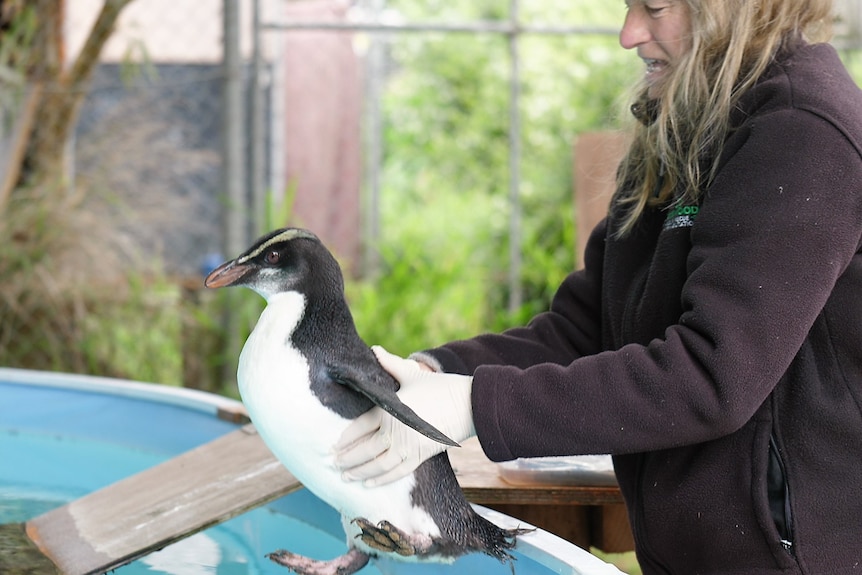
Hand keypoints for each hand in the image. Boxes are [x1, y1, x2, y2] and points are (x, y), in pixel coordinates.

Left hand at [334, 346, 474, 485]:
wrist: (468, 405)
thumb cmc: (439, 387)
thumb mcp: (412, 374)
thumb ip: (391, 364)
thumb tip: (375, 350)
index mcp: (391, 410)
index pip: (360, 426)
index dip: (346, 438)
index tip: (333, 446)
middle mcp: (396, 431)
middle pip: (365, 449)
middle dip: (347, 459)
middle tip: (333, 464)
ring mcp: (408, 446)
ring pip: (378, 465)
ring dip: (360, 473)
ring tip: (346, 477)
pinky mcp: (420, 456)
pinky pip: (396, 472)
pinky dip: (382, 480)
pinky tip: (369, 484)